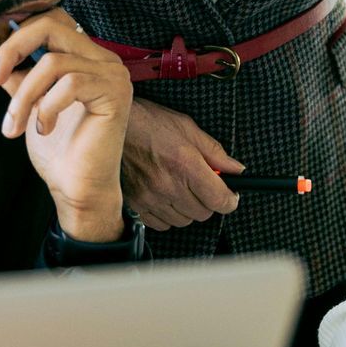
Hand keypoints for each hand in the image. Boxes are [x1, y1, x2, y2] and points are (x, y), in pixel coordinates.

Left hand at [0, 9, 131, 240]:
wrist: (76, 188)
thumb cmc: (57, 149)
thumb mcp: (30, 104)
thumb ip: (20, 77)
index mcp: (87, 57)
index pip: (51, 23)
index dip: (17, 38)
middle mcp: (104, 60)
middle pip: (52, 27)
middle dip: (12, 51)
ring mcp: (113, 75)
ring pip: (54, 63)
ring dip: (24, 96)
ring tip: (14, 125)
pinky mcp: (115, 93)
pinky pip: (71, 83)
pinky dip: (47, 106)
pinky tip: (44, 128)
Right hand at [120, 98, 241, 230]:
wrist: (109, 127)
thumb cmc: (147, 122)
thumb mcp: (187, 127)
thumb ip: (215, 151)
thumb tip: (236, 168)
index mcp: (185, 164)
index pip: (219, 199)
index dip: (230, 200)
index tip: (230, 196)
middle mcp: (168, 185)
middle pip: (203, 213)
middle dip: (208, 201)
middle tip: (202, 185)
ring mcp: (150, 198)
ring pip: (183, 221)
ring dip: (188, 208)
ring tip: (181, 187)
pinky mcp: (135, 206)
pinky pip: (161, 224)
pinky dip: (168, 214)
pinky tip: (165, 195)